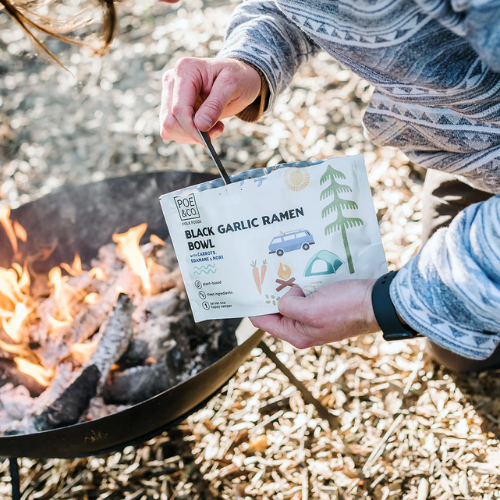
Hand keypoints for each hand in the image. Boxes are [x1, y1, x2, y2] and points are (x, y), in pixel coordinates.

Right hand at [159, 57, 261, 144]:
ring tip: (214, 127)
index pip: (179, 108)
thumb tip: (200, 125)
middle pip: (169, 121)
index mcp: (185, 70)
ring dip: (191, 136)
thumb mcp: (232, 86)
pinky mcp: (172, 107)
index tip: (208, 140)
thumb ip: (215, 105)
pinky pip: (173, 130)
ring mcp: (170, 94)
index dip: (191, 128)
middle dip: (192, 133)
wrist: (238, 77)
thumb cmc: (237, 77)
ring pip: (169, 128)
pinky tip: (205, 127)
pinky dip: (189, 135)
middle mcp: (172, 80)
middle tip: (216, 131)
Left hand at [250, 280, 378, 348]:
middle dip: (270, 294)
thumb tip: (284, 297)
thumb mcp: (311, 310)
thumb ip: (289, 307)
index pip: (263, 321)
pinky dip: (299, 285)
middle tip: (262, 272)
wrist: (378, 303)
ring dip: (285, 287)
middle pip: (276, 311)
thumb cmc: (346, 307)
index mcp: (297, 334)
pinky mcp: (324, 306)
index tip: (247, 286)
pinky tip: (298, 272)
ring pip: (290, 301)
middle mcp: (303, 329)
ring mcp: (314, 318)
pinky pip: (305, 296)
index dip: (253, 305)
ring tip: (278, 269)